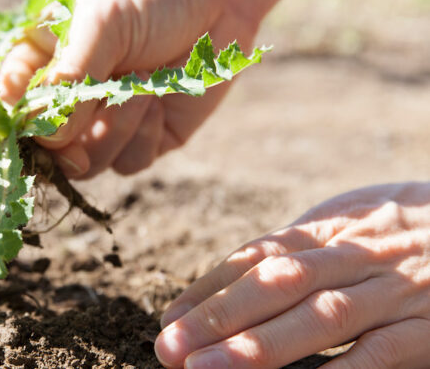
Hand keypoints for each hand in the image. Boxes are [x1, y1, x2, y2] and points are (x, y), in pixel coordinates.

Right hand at [0, 0, 259, 178]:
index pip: (12, 106)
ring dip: (112, 130)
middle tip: (95, 109)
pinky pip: (128, 163)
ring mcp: (104, 123)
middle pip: (45, 149)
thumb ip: (71, 75)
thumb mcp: (102, 21)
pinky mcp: (144, 139)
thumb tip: (51, 137)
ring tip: (141, 88)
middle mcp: (69, 99)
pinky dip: (142, 137)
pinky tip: (158, 99)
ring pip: (86, 164)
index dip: (19, 120)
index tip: (40, 115)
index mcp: (44, 64)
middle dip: (68, 139)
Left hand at [155, 182, 429, 367]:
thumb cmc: (414, 231)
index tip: (171, 317)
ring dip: (258, 346)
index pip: (259, 254)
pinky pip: (379, 355)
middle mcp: (361, 254)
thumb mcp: (360, 218)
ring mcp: (398, 292)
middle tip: (169, 346)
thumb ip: (308, 243)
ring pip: (320, 317)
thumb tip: (242, 269)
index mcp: (336, 227)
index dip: (211, 285)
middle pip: (278, 282)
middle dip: (218, 316)